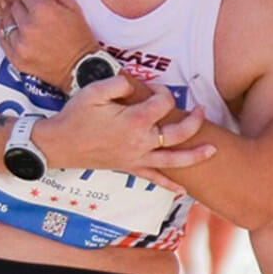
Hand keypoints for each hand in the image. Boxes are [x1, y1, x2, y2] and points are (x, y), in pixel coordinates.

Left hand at [0, 0, 97, 89]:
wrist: (80, 67)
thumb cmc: (79, 36)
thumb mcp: (72, 6)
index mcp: (43, 11)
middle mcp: (29, 27)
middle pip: (13, 3)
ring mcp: (20, 44)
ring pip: (5, 19)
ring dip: (9, 13)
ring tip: (16, 11)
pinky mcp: (15, 57)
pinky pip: (2, 37)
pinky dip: (4, 29)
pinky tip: (10, 25)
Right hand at [39, 76, 214, 181]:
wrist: (59, 144)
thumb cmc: (76, 116)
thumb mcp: (95, 90)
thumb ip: (119, 82)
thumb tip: (134, 82)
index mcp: (134, 120)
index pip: (163, 103)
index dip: (164, 92)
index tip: (155, 89)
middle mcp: (140, 141)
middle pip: (178, 133)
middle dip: (193, 120)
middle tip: (200, 110)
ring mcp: (136, 157)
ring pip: (173, 160)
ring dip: (195, 155)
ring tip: (213, 150)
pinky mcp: (130, 168)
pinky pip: (154, 179)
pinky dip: (169, 185)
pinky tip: (183, 191)